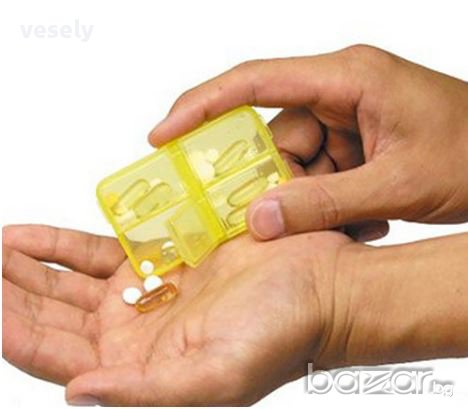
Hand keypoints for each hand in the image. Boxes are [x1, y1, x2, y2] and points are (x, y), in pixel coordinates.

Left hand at [2, 224, 350, 404]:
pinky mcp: (164, 256)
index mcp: (142, 368)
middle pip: (57, 316)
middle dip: (17, 294)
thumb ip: (146, 393)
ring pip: (71, 283)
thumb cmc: (282, 334)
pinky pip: (103, 250)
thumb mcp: (216, 376)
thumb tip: (80, 394)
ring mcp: (148, 291)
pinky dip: (67, 244)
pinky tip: (36, 237)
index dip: (20, 333)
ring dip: (33, 268)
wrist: (319, 286)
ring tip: (3, 249)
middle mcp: (137, 333)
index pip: (60, 357)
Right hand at [148, 45, 467, 240]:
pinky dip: (328, 200)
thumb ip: (327, 205)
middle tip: (264, 217)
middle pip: (273, 133)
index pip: (254, 82)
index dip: (201, 106)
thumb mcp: (399, 184)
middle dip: (269, 178)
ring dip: (308, 197)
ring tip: (350, 220)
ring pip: (296, 160)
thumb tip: (259, 221)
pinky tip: (362, 217)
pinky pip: (319, 170)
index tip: (163, 134)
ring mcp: (347, 116)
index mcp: (348, 78)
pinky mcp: (353, 140)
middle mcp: (340, 91)